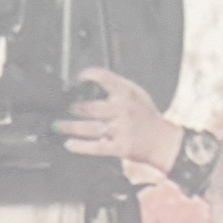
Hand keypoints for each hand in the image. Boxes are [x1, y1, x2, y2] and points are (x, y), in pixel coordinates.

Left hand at [55, 68, 182, 174]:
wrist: (164, 141)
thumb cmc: (146, 116)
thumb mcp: (136, 95)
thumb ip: (116, 87)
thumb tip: (88, 83)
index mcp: (127, 92)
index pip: (102, 77)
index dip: (85, 76)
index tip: (75, 80)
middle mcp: (123, 109)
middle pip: (89, 106)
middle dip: (72, 108)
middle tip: (63, 109)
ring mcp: (121, 128)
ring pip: (88, 127)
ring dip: (69, 126)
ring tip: (58, 125)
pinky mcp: (121, 147)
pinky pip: (95, 146)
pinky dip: (80, 145)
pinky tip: (69, 143)